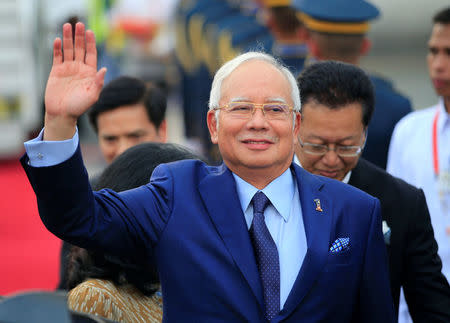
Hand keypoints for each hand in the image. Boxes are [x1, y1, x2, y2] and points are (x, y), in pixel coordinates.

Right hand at [44, 22, 106, 140]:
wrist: (62, 114)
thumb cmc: (79, 107)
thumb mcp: (92, 96)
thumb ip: (98, 82)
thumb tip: (104, 69)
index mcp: (90, 73)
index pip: (91, 54)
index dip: (91, 43)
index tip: (90, 32)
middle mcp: (79, 69)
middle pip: (80, 49)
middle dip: (80, 37)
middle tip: (79, 24)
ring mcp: (68, 69)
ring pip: (68, 50)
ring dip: (68, 38)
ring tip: (68, 25)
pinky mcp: (56, 71)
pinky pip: (57, 57)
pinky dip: (57, 48)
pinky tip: (58, 40)